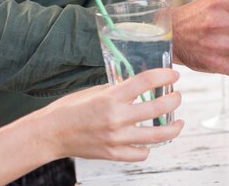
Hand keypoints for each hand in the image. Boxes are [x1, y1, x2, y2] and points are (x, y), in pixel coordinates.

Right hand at [41, 69, 182, 161]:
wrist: (50, 134)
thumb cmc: (70, 109)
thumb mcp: (96, 91)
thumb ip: (119, 90)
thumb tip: (141, 87)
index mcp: (111, 97)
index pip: (146, 81)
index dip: (165, 76)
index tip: (174, 75)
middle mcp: (116, 118)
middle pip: (159, 107)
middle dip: (174, 99)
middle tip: (177, 96)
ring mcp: (116, 139)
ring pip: (158, 135)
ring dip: (173, 127)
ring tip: (178, 122)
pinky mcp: (114, 154)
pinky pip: (141, 153)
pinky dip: (149, 147)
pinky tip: (151, 141)